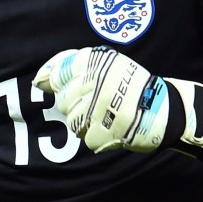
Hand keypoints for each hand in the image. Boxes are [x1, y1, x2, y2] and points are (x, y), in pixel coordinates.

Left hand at [33, 46, 202, 154]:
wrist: (164, 108)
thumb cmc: (130, 85)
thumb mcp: (107, 64)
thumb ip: (72, 66)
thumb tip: (38, 80)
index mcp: (96, 62)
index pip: (58, 75)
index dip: (58, 84)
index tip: (68, 90)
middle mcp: (97, 81)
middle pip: (63, 102)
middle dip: (76, 106)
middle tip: (97, 104)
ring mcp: (101, 107)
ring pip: (73, 122)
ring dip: (86, 123)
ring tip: (105, 116)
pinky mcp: (106, 130)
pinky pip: (87, 139)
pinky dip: (98, 137)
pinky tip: (112, 128)